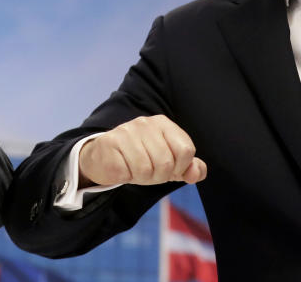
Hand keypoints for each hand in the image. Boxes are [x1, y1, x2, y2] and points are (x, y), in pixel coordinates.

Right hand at [78, 115, 206, 186]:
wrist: (104, 157)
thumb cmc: (140, 159)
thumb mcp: (169, 162)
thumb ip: (189, 167)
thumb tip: (196, 174)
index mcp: (163, 124)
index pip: (186, 150)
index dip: (180, 167)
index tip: (170, 168)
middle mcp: (145, 123)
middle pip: (167, 163)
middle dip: (159, 176)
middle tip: (148, 172)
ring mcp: (126, 132)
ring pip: (146, 170)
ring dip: (141, 178)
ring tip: (134, 169)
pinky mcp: (110, 144)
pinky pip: (127, 173)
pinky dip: (126, 176)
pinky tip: (121, 167)